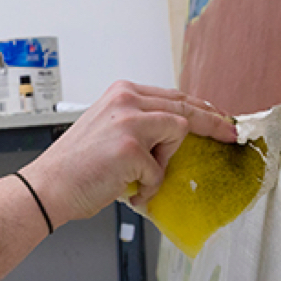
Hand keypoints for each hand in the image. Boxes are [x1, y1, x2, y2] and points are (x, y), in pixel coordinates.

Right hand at [20, 81, 236, 225]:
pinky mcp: (132, 147)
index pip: (173, 96)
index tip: (220, 118)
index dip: (201, 108)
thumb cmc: (76, 166)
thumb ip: (140, 124)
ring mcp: (130, 121)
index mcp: (121, 93)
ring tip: (137, 175)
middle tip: (231, 134)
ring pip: (177, 132)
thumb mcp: (108, 129)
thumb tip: (175, 134)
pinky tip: (126, 188)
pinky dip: (146, 186)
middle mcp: (126, 100)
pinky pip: (160, 170)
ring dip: (164, 161)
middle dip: (214, 122)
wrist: (49, 186)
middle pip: (185, 106)